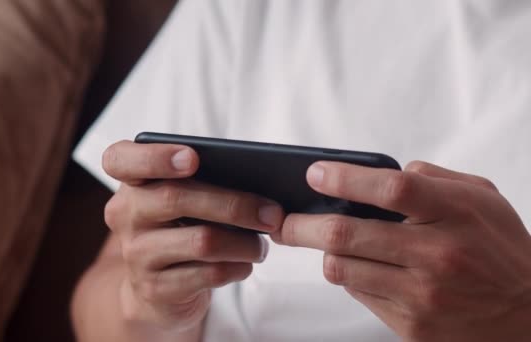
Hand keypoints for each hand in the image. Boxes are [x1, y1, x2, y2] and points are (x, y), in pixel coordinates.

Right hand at [102, 141, 283, 332]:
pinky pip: (207, 274)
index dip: (155, 156)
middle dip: (234, 204)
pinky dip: (237, 267)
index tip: (193, 157)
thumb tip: (257, 180)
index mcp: (130, 182)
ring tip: (262, 244)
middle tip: (272, 213)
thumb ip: (201, 181)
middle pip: (176, 198)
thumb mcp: (181, 199)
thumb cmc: (179, 228)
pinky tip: (246, 264)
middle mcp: (125, 215)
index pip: (120, 159)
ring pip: (200, 241)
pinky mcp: (155, 288)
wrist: (156, 290)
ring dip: (243, 242)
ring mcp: (137, 254)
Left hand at [272, 160, 530, 340]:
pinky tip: (360, 267)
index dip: (345, 178)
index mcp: (456, 213)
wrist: (525, 317)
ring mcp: (422, 294)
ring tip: (325, 242)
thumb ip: (433, 179)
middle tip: (282, 218)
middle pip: (347, 234)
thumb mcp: (481, 199)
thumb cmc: (500, 249)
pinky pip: (358, 293)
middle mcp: (437, 255)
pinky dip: (350, 276)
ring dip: (324, 252)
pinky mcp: (411, 324)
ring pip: (342, 268)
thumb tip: (381, 173)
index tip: (315, 173)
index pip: (390, 189)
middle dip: (301, 224)